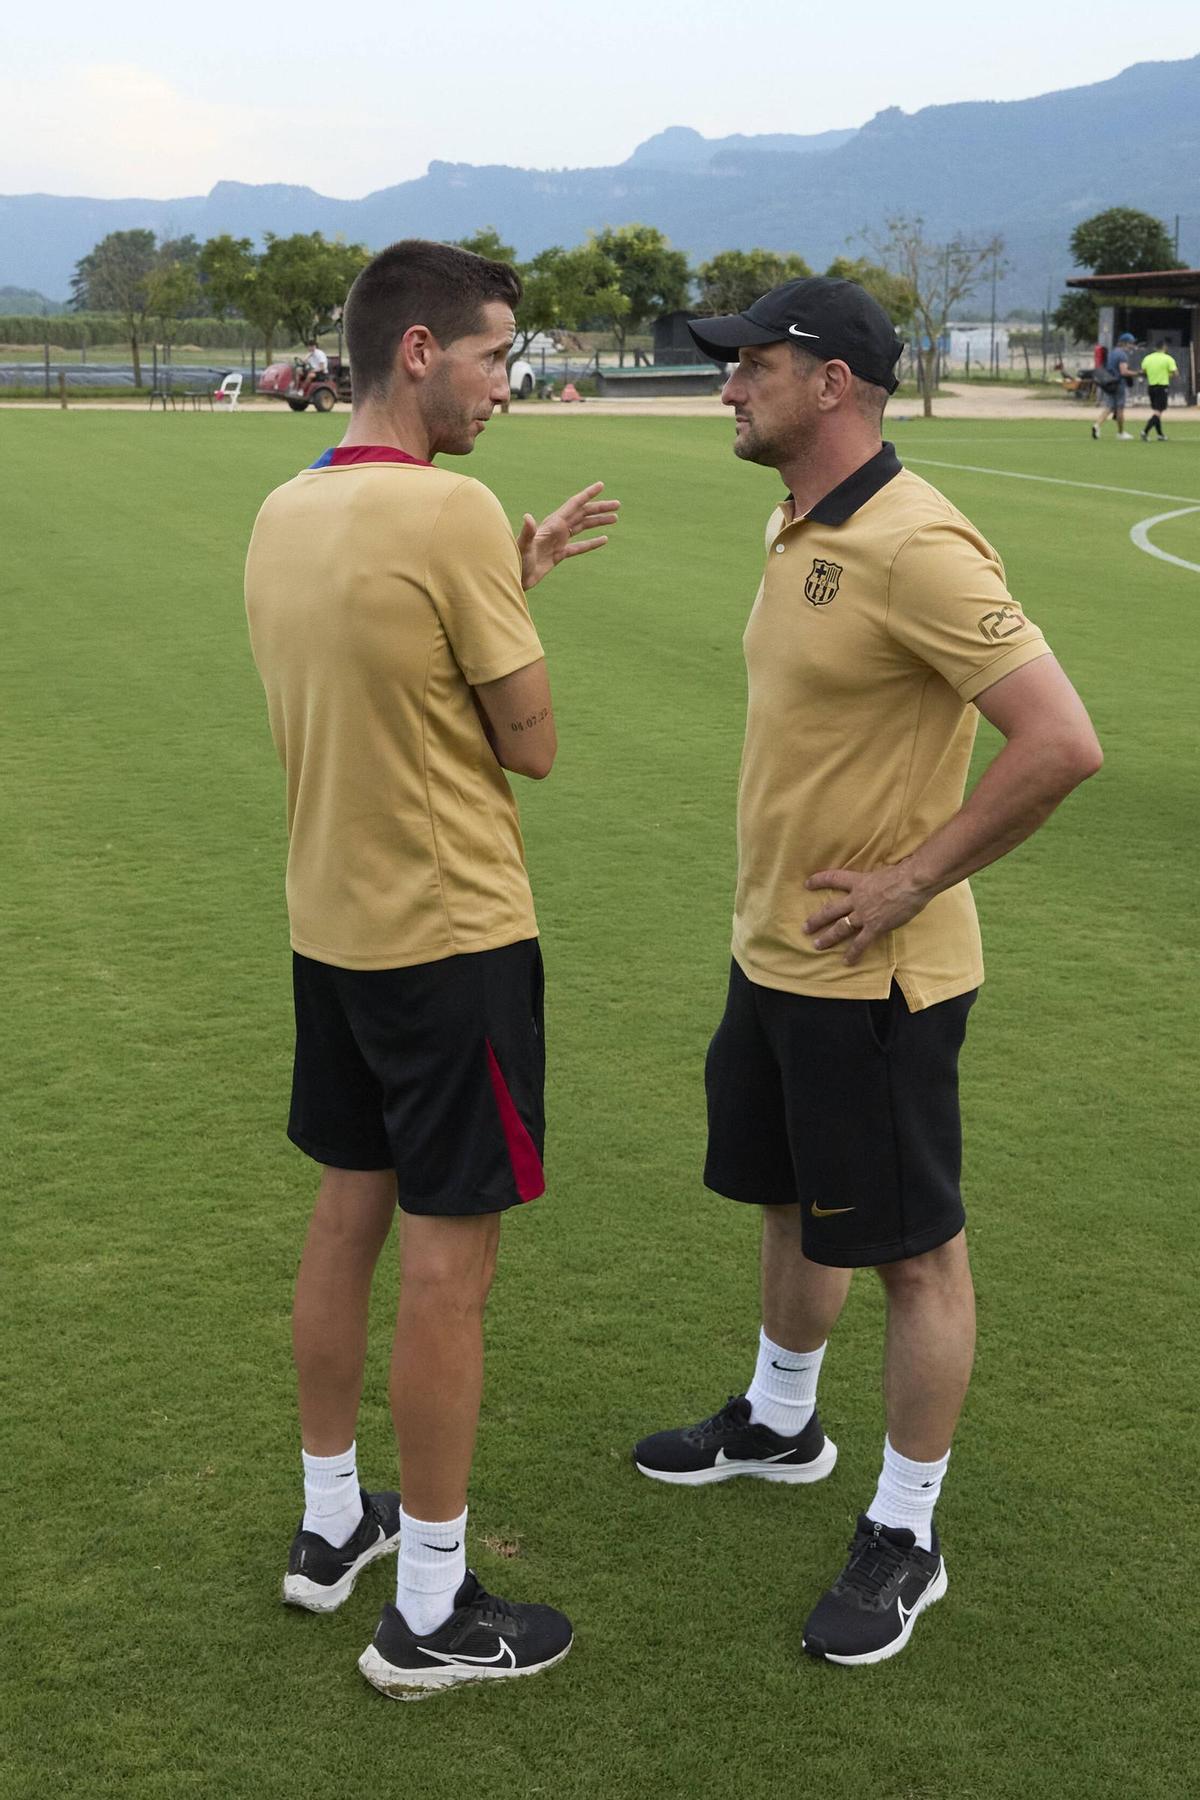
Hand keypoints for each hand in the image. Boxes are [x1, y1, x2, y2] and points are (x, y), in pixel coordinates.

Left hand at [517, 481, 619, 590]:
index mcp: (553, 524)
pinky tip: (604, 539)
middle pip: (583, 514)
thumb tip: (528, 517)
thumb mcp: (523, 546)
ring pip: (583, 527)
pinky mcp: (559, 554)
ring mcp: (559, 541)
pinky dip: (592, 543)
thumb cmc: (517, 560)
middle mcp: (557, 529)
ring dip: (598, 522)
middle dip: (599, 508)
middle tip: (618, 504)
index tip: (601, 485)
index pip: (574, 505)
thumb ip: (527, 532)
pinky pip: (579, 547)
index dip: (588, 494)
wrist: (516, 577)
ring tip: (615, 518)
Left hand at [802, 863, 929, 964]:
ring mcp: (864, 914)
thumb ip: (877, 881)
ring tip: (817, 945)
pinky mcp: (875, 927)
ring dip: (827, 938)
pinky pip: (861, 943)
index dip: (819, 880)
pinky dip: (853, 953)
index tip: (807, 884)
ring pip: (840, 927)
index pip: (834, 878)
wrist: (912, 882)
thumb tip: (881, 883)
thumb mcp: (883, 872)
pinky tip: (847, 962)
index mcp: (859, 882)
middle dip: (817, 919)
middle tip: (805, 928)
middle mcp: (857, 899)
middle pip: (831, 910)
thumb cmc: (904, 873)